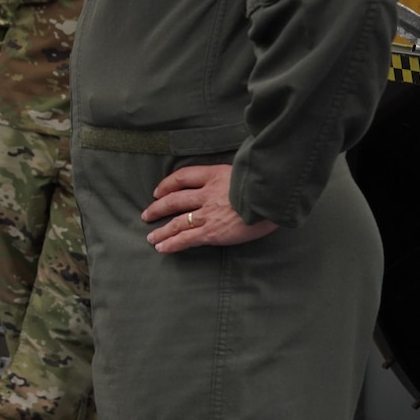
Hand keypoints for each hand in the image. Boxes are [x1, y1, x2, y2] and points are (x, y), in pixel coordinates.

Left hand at [142, 164, 277, 252]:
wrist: (272, 197)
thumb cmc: (267, 185)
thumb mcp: (247, 172)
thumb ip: (234, 178)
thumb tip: (233, 184)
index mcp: (214, 175)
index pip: (183, 177)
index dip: (167, 184)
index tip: (159, 191)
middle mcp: (206, 194)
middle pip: (174, 200)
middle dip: (158, 208)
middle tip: (147, 214)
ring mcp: (207, 214)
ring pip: (177, 222)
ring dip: (162, 230)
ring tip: (151, 237)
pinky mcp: (212, 231)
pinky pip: (186, 238)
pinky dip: (172, 243)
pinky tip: (162, 248)